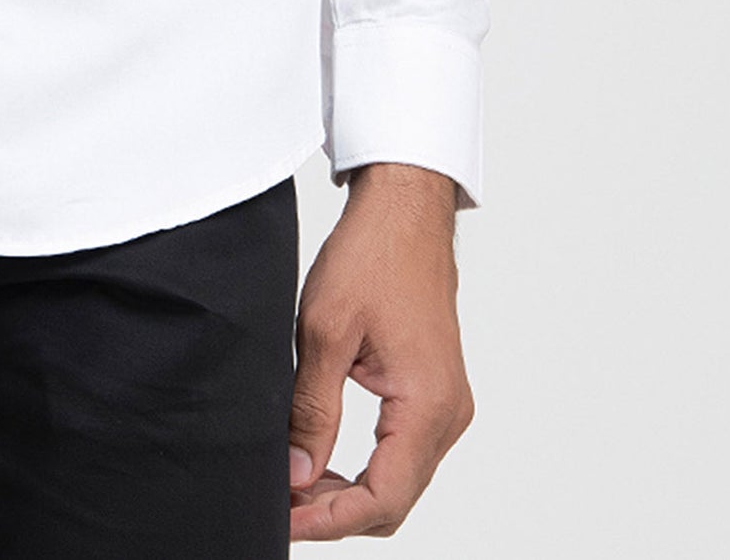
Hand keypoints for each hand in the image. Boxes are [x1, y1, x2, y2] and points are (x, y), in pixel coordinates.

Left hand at [287, 162, 473, 539]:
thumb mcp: (325, 332)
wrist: (405, 209)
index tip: (284, 520)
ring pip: (399, 481)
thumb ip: (311, 411)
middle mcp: (449, 415)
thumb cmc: (372, 255)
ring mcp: (446, 405)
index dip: (329, 519)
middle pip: (394, 501)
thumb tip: (297, 476)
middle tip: (281, 506)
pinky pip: (403, 452)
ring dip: (349, 492)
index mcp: (428, 405)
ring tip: (294, 485)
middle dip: (335, 513)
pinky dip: (365, 467)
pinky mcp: (435, 392)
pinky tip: (323, 460)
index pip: (383, 499)